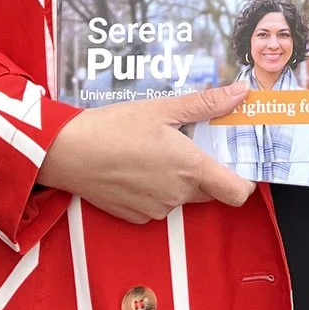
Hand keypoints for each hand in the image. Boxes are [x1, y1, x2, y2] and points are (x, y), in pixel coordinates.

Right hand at [38, 84, 255, 224]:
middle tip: (190, 145)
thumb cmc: (112, 128)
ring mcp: (156, 209)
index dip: (244, 181)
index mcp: (191, 169)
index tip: (237, 163)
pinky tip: (138, 168)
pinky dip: (156, 189)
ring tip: (156, 153)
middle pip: (212, 191)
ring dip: (179, 180)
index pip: (238, 193)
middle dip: (207, 172)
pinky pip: (159, 205)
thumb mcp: (163, 108)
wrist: (65, 152)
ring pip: (184, 198)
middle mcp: (178, 195)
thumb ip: (207, 104)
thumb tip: (241, 93)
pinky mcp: (136, 216)